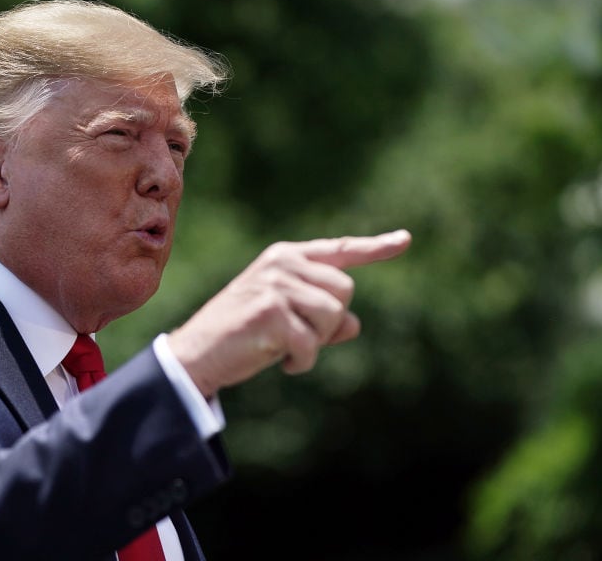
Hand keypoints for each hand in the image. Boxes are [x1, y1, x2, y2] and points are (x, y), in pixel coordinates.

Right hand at [167, 229, 411, 397]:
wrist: (196, 354)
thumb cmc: (242, 336)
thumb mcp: (285, 321)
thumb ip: (321, 318)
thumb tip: (354, 325)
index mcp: (286, 257)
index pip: (339, 250)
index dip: (375, 247)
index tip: (404, 240)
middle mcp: (283, 263)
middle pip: (345, 291)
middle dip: (329, 323)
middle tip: (296, 336)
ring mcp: (276, 285)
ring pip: (334, 316)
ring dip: (316, 343)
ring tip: (286, 348)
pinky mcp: (271, 312)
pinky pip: (311, 344)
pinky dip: (301, 362)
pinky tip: (278, 361)